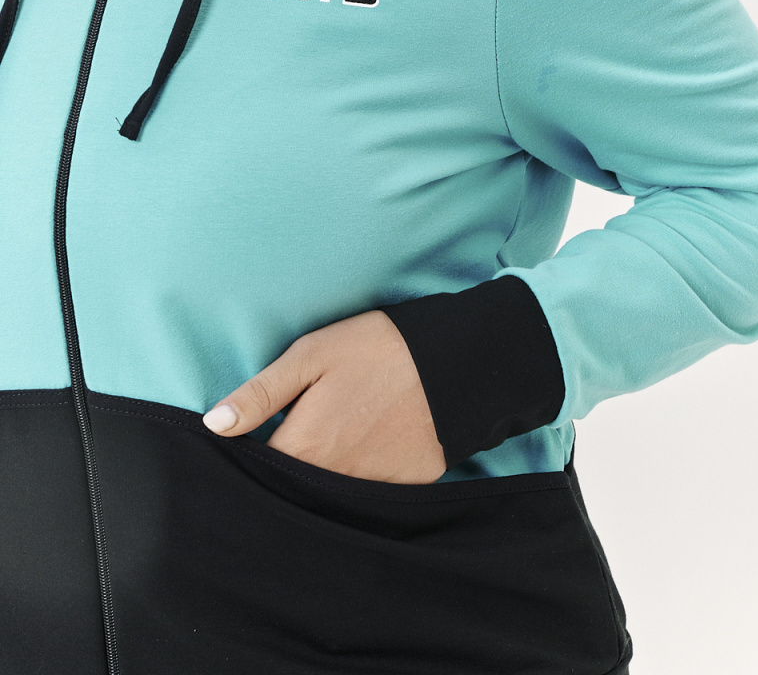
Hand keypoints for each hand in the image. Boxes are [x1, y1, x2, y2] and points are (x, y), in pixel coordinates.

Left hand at [202, 309, 447, 483]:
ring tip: (330, 443)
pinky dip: (360, 480)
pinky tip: (366, 452)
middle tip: (291, 439)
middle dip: (282, 473)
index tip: (247, 444)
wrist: (455, 361)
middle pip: (292, 489)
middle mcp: (332, 479)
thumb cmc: (376, 349)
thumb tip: (214, 425)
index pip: (257, 470)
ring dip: (319, 479)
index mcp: (304, 446)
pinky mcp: (404, 488)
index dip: (247, 458)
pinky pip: (369, 495)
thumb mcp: (311, 355)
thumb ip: (261, 393)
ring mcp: (371, 488)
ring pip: (329, 496)